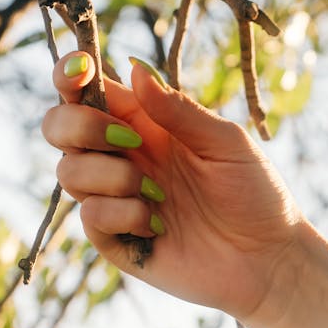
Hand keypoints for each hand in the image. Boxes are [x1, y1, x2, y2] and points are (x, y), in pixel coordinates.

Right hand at [41, 52, 305, 324]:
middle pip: (59, 127)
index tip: (80, 70)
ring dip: (112, 176)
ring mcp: (114, 199)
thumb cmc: (255, 193)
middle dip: (80, 126)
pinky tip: (158, 226)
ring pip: (68, 172)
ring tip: (159, 194)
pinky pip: (89, 216)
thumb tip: (135, 67)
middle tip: (129, 140)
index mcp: (144, 123)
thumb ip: (178, 109)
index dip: (71, 74)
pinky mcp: (115, 239)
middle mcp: (121, 157)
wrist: (269, 259)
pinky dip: (123, 214)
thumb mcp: (224, 142)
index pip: (90, 91)